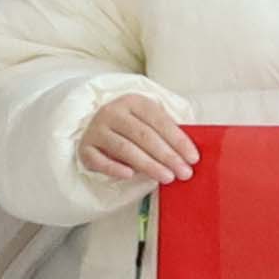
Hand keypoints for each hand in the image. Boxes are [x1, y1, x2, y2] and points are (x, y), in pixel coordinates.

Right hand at [73, 94, 201, 193]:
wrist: (96, 125)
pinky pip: (99, 160)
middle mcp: (113, 112)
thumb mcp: (150, 120)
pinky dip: (114, 168)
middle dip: (167, 156)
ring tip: (167, 177)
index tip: (193, 158)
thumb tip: (191, 153)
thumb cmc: (133, 125)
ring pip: (125, 149)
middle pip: (144, 136)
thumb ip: (168, 131)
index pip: (160, 121)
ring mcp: (96, 129)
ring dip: (148, 165)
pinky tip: (130, 175)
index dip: (179, 140)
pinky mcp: (85, 147)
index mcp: (134, 101)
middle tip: (184, 173)